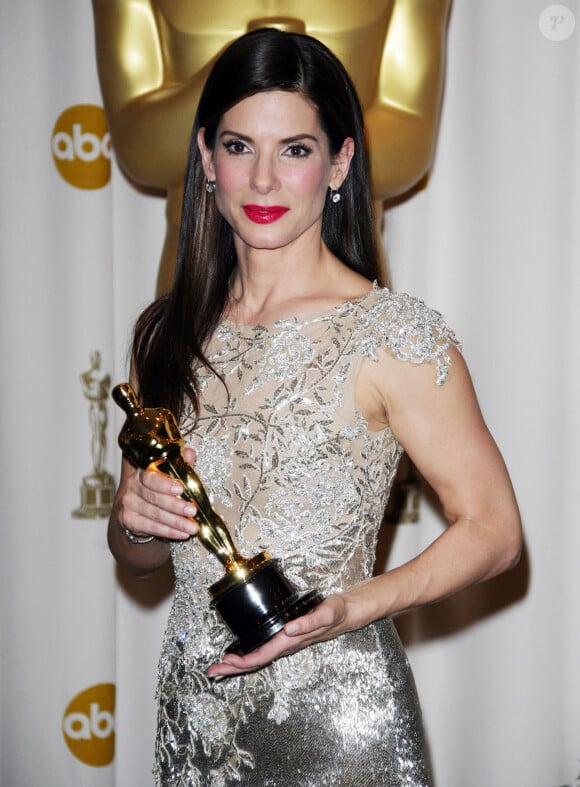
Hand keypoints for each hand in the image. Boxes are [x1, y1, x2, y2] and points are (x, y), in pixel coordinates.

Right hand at [119, 447, 199, 540]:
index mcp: (141, 472)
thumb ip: (178, 465)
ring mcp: (128, 504)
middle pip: (154, 497)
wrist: (137, 511)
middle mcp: (131, 486)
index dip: (165, 484)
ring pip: (155, 514)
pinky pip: (151, 527)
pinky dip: (169, 532)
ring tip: (192, 527)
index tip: (181, 489)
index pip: (150, 477)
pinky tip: (182, 534)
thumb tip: (189, 453)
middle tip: (193, 511)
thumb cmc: (157, 490)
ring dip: (176, 522)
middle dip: (176, 506)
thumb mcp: (168, 477)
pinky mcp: (128, 520)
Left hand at [207, 594, 349, 678]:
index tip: (227, 662)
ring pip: (258, 658)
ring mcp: (286, 644)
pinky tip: (240, 656)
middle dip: (233, 668)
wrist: (347, 613)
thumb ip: (310, 621)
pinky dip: (249, 655)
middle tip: (212, 672)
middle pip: (256, 662)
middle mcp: (287, 645)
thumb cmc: (336, 612)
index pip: (263, 655)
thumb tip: (290, 628)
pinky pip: (264, 650)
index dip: (244, 661)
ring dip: (238, 664)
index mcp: (292, 641)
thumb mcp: (327, 612)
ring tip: (219, 668)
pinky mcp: (286, 638)